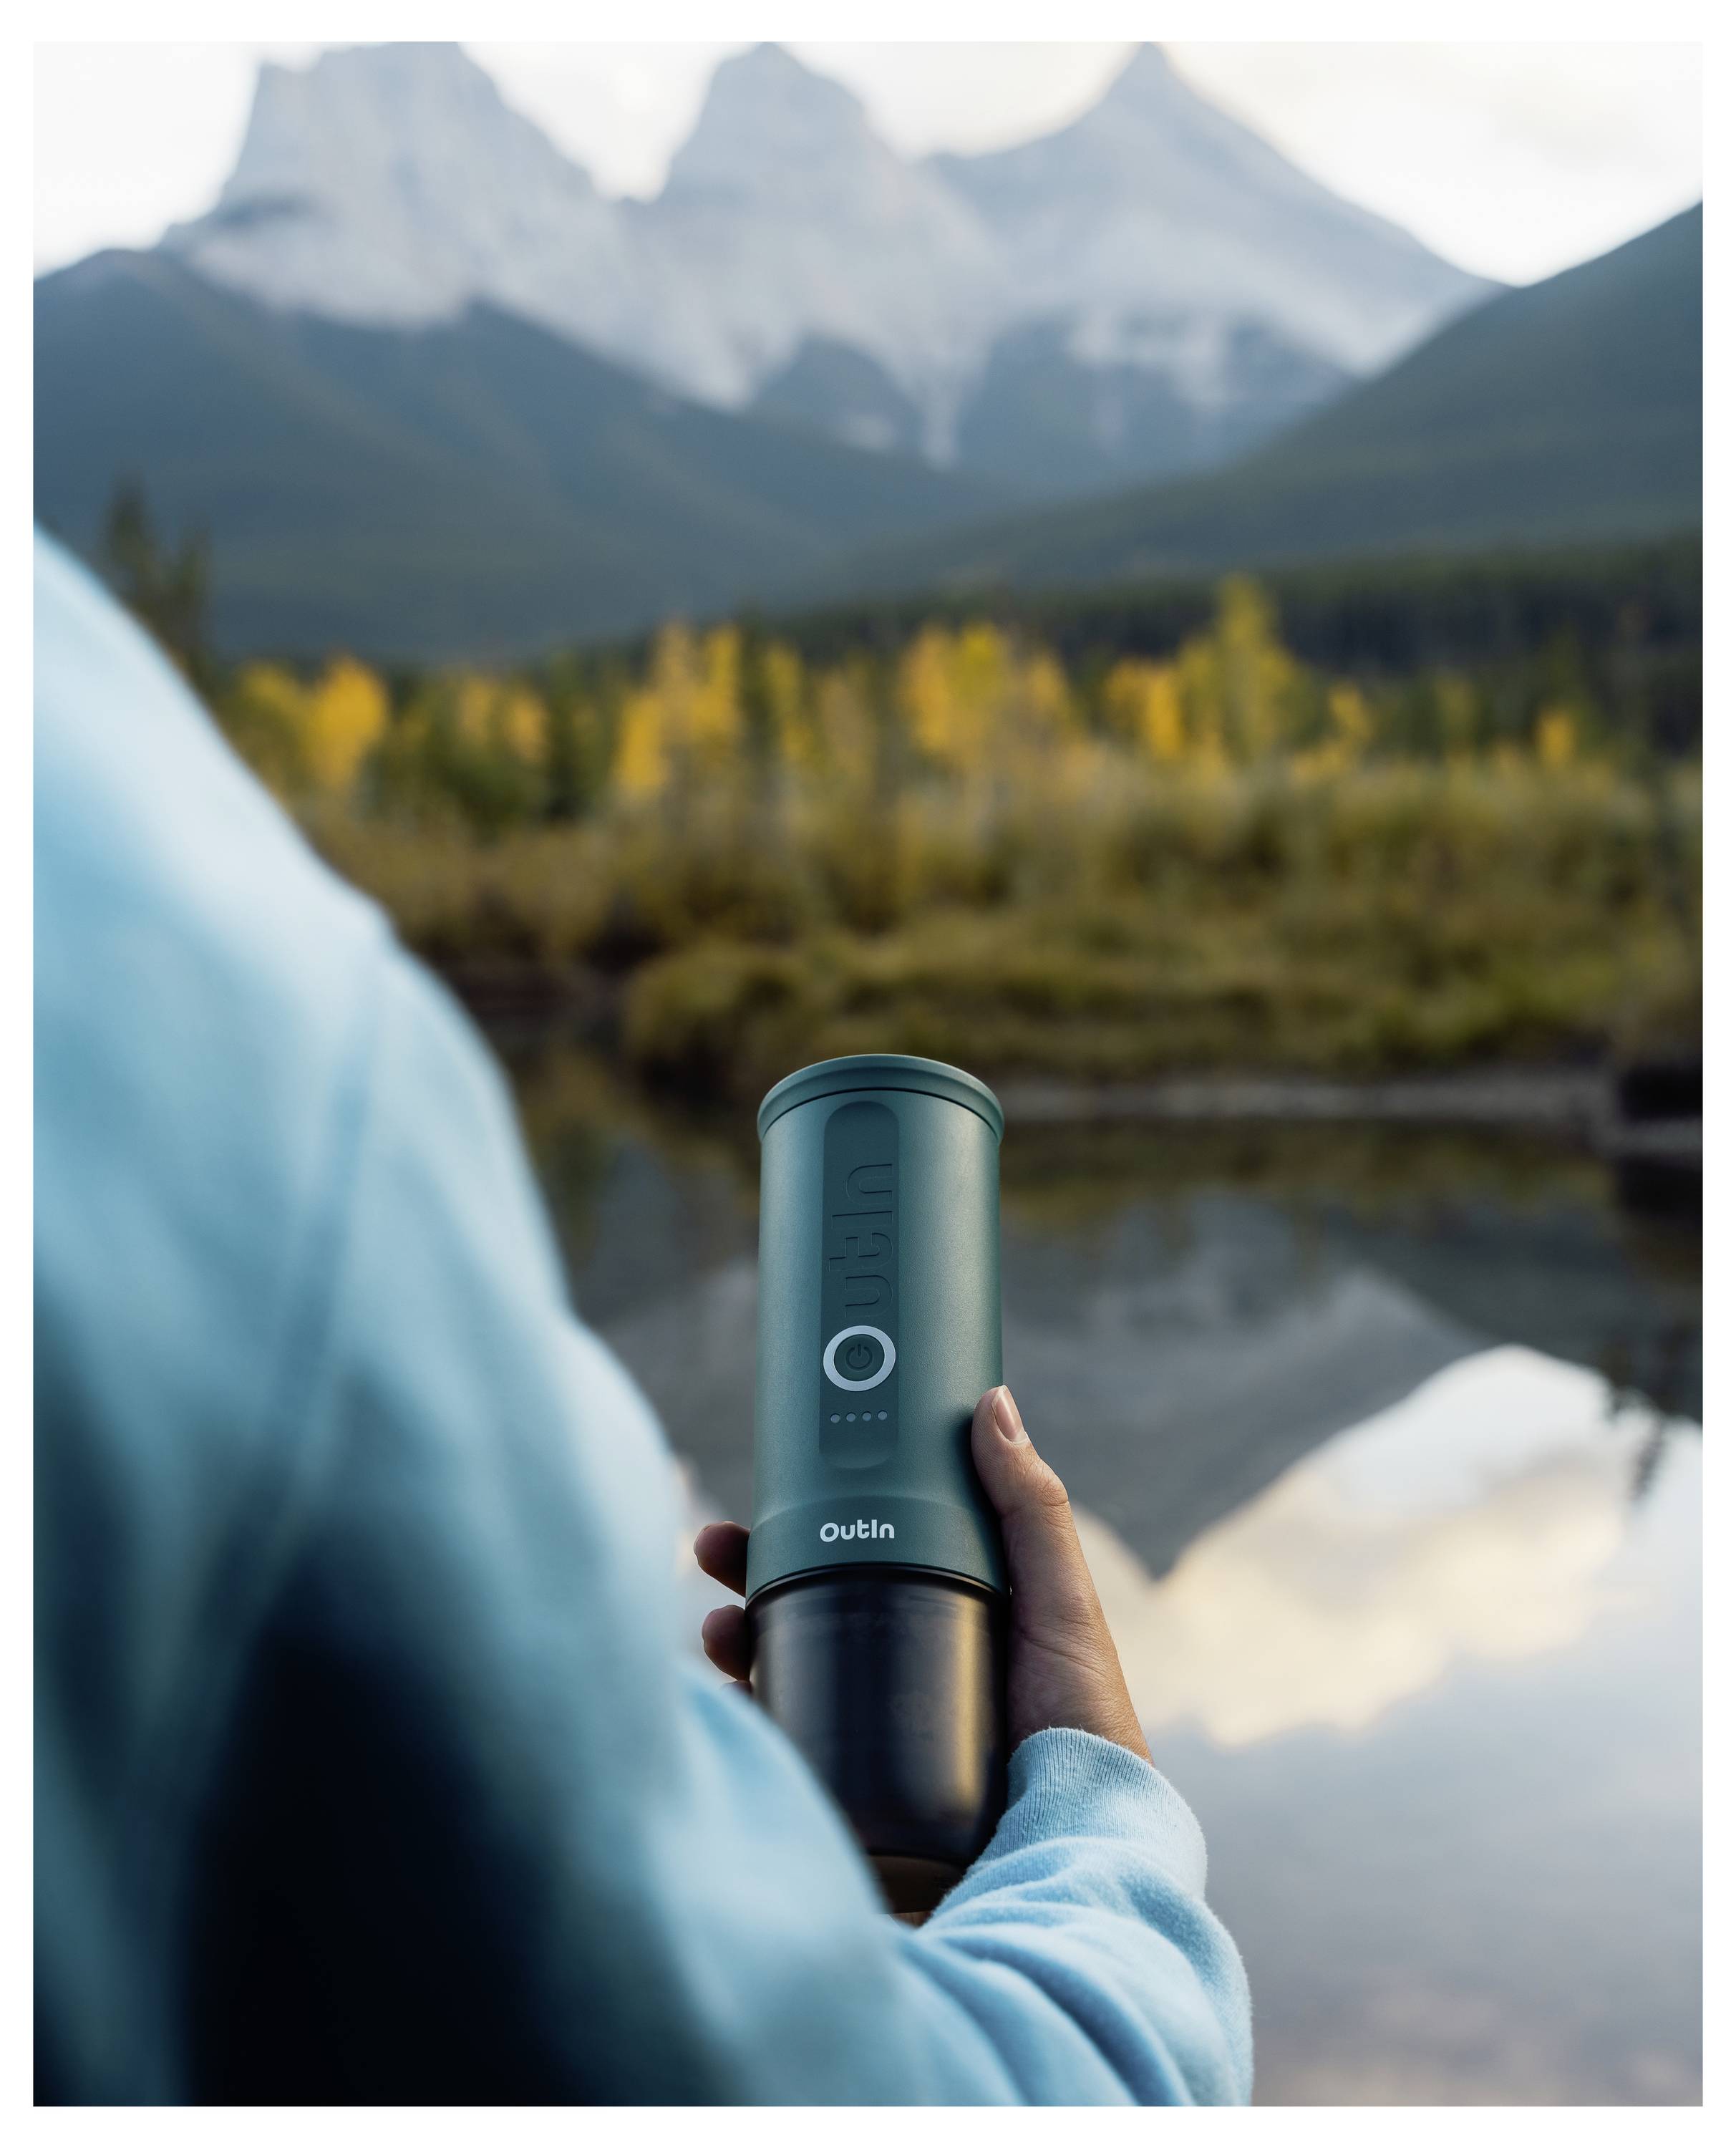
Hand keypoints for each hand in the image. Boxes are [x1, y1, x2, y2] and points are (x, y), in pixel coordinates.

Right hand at [693, 1385, 1148, 1763]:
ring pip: (785, 1668)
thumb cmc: (1084, 1728)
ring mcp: (874, 1731)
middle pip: (810, 1603)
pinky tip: (730, 1705)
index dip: (814, 1517)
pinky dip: (748, 1719)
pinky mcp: (852, 1791)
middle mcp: (904, 1667)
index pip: (865, 1549)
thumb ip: (1031, 1510)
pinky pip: (785, 1745)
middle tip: (716, 1549)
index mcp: (948, 1613)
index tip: (771, 1486)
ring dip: (738, 1640)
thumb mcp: (1059, 1606)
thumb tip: (992, 1404)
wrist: (1074, 1849)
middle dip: (754, 1573)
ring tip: (719, 1632)